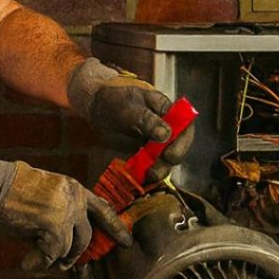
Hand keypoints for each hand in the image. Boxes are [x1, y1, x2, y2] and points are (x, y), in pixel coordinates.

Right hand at [0, 154, 131, 270]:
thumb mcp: (43, 194)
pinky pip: (52, 256)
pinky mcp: (54, 226)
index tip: (126, 240)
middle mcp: (74, 198)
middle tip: (63, 264)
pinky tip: (26, 261)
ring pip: (70, 249)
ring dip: (53, 259)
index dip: (115, 225)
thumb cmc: (9, 190)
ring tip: (36, 258)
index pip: (102, 208)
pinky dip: (38, 262)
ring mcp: (66, 212)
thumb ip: (59, 211)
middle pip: (86, 237)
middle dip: (74, 254)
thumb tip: (65, 243)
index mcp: (73, 187)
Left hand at [67, 58, 194, 178]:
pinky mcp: (144, 155)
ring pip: (165, 160)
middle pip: (178, 147)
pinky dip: (147, 174)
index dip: (182, 142)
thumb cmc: (113, 100)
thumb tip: (166, 134)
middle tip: (156, 169)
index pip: (184, 126)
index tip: (169, 154)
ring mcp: (155, 142)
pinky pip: (151, 166)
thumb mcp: (128, 106)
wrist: (94, 108)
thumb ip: (147, 119)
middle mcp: (166, 128)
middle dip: (170, 160)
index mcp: (167, 111)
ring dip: (160, 170)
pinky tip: (140, 178)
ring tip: (148, 175)